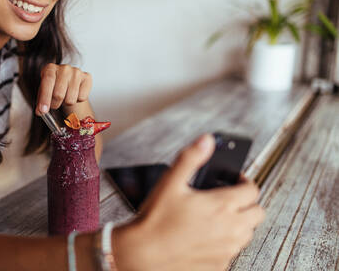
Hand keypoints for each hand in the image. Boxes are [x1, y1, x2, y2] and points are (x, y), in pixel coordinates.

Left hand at [35, 63, 91, 114]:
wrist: (70, 84)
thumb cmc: (55, 87)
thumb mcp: (44, 92)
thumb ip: (41, 101)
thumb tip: (40, 111)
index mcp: (50, 68)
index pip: (47, 82)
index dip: (45, 98)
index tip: (43, 110)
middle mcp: (64, 68)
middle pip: (59, 94)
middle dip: (55, 104)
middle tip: (54, 104)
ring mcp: (77, 72)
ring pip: (71, 99)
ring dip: (66, 103)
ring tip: (65, 97)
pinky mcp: (87, 77)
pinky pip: (82, 97)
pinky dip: (77, 100)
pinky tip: (75, 94)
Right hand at [113, 134, 265, 270]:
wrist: (142, 253)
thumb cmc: (155, 220)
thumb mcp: (171, 182)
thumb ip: (191, 158)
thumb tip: (207, 141)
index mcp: (222, 205)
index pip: (252, 190)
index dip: (245, 181)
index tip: (235, 181)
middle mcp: (230, 228)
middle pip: (258, 213)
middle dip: (247, 203)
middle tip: (229, 199)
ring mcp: (226, 249)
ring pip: (248, 233)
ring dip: (240, 223)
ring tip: (218, 217)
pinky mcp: (219, 265)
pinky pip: (233, 251)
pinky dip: (226, 242)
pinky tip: (207, 236)